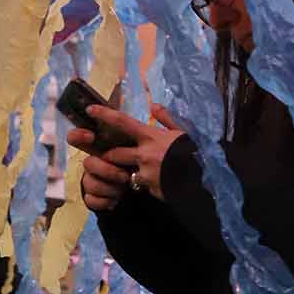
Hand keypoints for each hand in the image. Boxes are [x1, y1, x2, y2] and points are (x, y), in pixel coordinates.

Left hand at [68, 104, 184, 211]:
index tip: (90, 110)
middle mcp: (144, 154)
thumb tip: (154, 106)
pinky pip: (140, 185)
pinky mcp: (148, 188)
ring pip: (126, 172)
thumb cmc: (193, 153)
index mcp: (151, 137)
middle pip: (115, 153)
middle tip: (110, 157)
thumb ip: (166, 119)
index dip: (105, 115)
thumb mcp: (182, 132)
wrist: (203, 179)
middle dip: (110, 156)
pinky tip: (157, 183)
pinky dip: (145, 184)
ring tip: (142, 173)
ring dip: (129, 172)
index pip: (123, 122)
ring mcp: (144, 172)